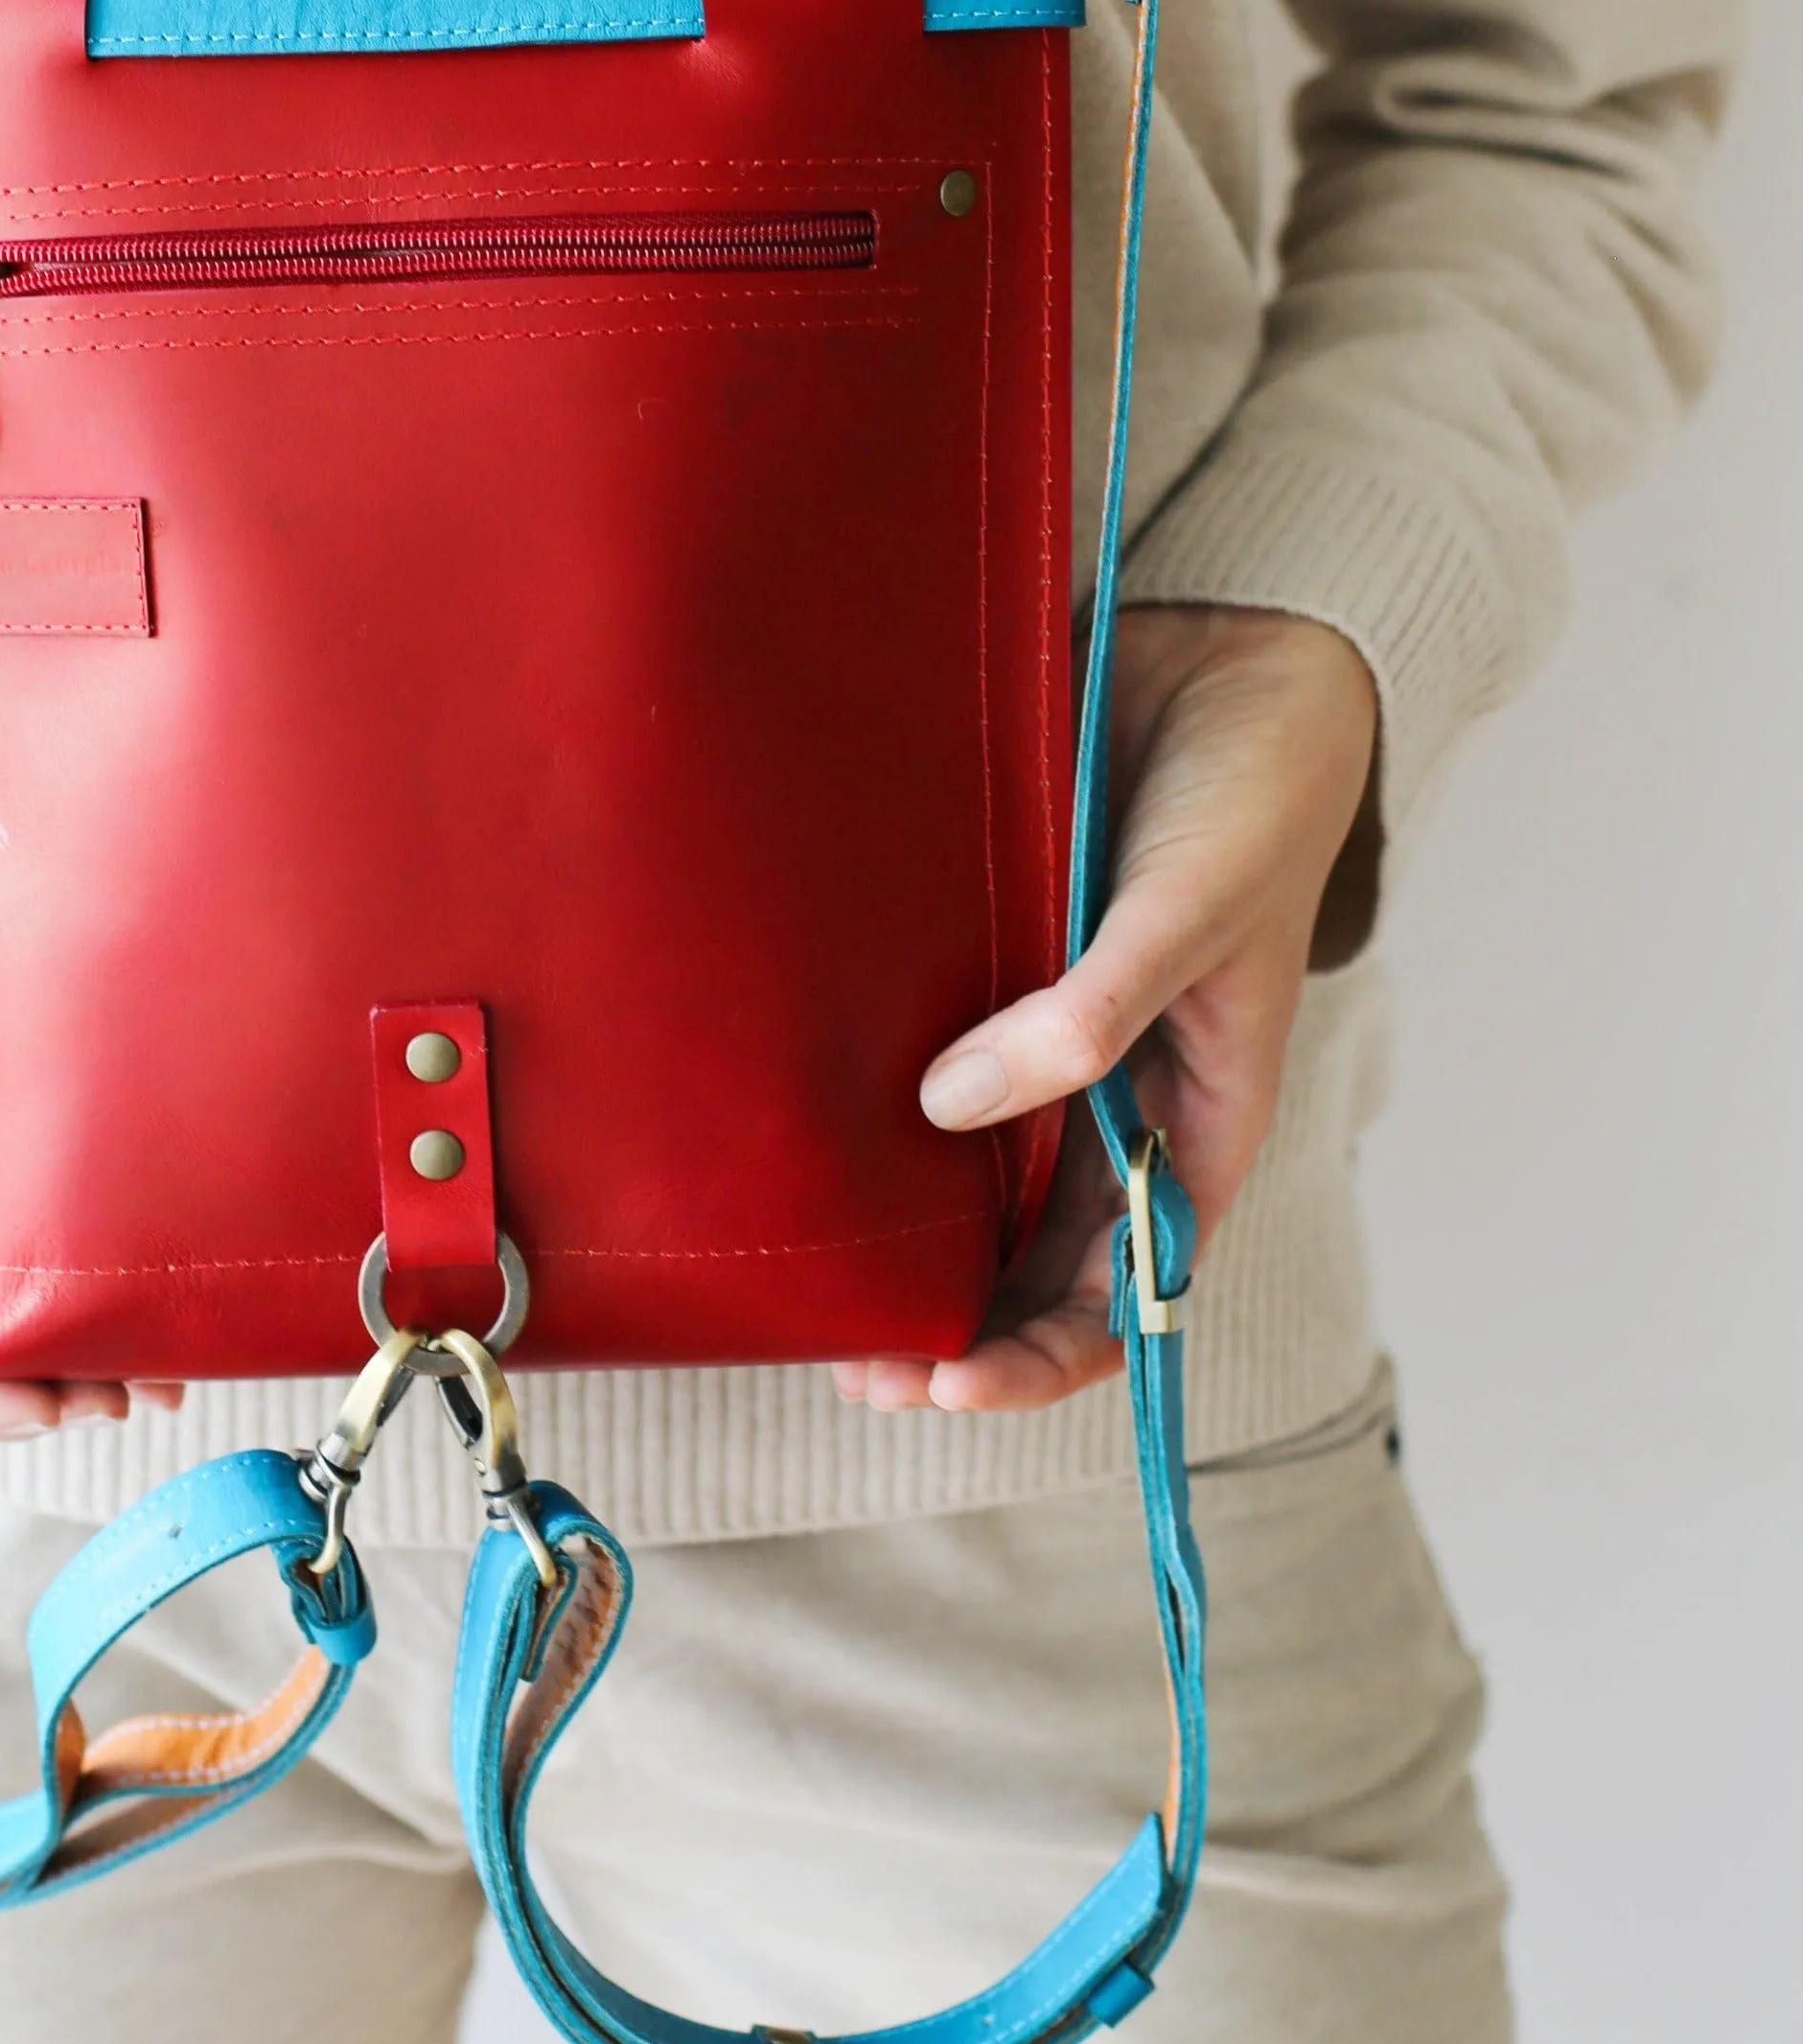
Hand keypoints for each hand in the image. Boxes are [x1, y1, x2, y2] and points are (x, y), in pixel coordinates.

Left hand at [834, 604, 1378, 1420]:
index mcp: (1192, 1123)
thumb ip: (1091, 1015)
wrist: (1223, 657)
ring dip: (894, 1235)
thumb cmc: (1248, 798)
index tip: (947, 1386)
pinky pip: (919, 1062)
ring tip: (802, 1272)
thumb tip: (951, 1110)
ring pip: (962, 1176)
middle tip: (843, 1353)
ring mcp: (1041, 1039)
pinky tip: (795, 1133)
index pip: (1118, 1287)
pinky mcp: (981, 972)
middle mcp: (1111, 1103)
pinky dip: (868, 1114)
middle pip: (1024, 1255)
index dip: (1037, 1356)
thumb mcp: (1187, 914)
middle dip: (943, 1323)